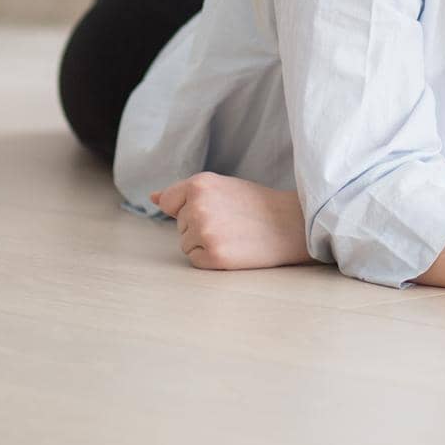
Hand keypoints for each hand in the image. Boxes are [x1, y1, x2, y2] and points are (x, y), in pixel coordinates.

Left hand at [152, 172, 313, 269]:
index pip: (169, 202)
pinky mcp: (214, 255)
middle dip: (199, 225)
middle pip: (179, 225)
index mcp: (200, 184)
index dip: (188, 208)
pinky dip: (211, 259)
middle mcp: (198, 206)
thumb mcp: (221, 186)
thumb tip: (153, 197)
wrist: (290, 224)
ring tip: (233, 234)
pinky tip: (233, 247)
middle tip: (231, 220)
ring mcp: (205, 231)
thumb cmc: (256, 205)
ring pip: (186, 244)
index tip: (212, 208)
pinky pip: (196, 260)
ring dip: (205, 243)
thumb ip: (185, 192)